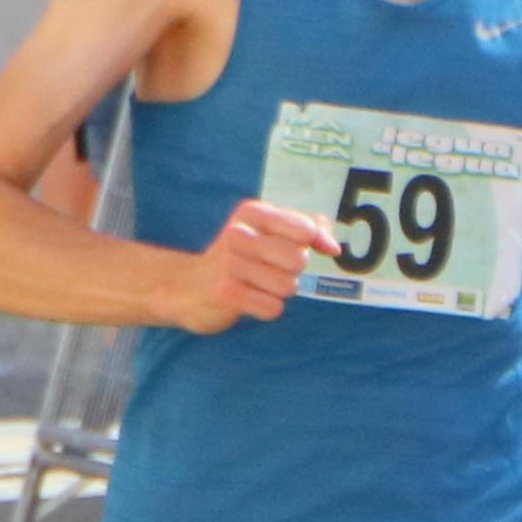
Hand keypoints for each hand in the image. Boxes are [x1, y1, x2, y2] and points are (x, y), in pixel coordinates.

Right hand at [166, 199, 334, 332]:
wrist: (187, 287)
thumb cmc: (241, 258)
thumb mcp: (271, 232)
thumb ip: (311, 230)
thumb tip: (334, 248)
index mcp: (252, 213)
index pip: (305, 230)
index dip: (310, 244)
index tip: (296, 247)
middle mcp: (238, 234)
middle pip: (299, 260)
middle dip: (292, 271)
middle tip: (270, 270)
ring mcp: (230, 264)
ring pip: (287, 286)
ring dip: (279, 292)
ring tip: (257, 285)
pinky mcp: (226, 293)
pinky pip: (273, 308)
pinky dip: (266, 309)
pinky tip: (248, 300)